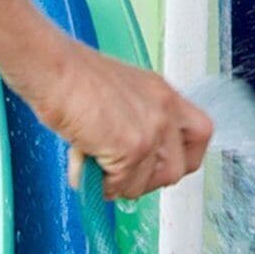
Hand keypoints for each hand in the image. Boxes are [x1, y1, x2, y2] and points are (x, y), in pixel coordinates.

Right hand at [17, 45, 209, 200]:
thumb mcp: (120, 94)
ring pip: (148, 182)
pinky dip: (102, 185)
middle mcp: (165, 109)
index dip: (180, 157)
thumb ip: (133, 124)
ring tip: (97, 168)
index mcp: (163, 93)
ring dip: (121, 185)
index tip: (157, 166)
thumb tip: (126, 165)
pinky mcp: (133, 147)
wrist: (55, 69)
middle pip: (180, 167)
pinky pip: (122, 185)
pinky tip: (86, 167)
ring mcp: (152, 129)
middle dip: (149, 180)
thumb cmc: (73, 77)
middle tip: (124, 176)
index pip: (199, 134)